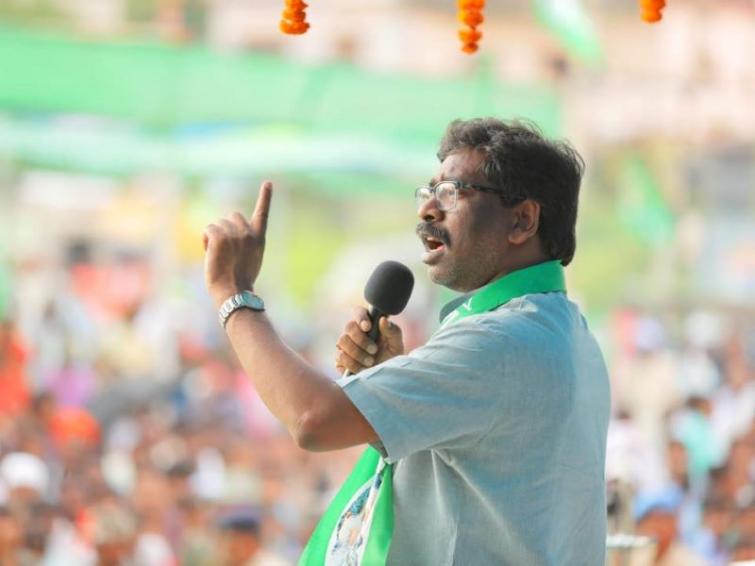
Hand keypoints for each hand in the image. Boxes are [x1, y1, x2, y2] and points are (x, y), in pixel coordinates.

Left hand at [203, 181, 271, 307]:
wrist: (234, 292)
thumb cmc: (240, 282)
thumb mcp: (250, 260)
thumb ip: (245, 244)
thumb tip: (228, 238)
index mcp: (259, 239)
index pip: (263, 213)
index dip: (265, 198)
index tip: (268, 183)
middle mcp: (248, 233)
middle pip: (232, 216)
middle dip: (226, 228)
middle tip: (225, 251)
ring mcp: (234, 234)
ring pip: (218, 224)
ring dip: (214, 237)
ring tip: (218, 256)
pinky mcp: (219, 236)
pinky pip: (208, 229)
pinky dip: (205, 240)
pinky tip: (209, 252)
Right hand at [335, 307, 403, 374]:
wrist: (384, 376)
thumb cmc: (390, 356)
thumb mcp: (396, 344)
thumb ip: (392, 331)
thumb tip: (383, 320)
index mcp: (367, 323)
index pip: (358, 312)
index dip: (361, 318)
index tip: (368, 327)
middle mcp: (354, 332)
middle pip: (349, 327)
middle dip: (361, 340)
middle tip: (374, 350)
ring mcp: (345, 346)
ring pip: (342, 342)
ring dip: (357, 353)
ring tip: (370, 362)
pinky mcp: (340, 360)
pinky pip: (339, 358)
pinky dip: (352, 364)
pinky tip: (362, 369)